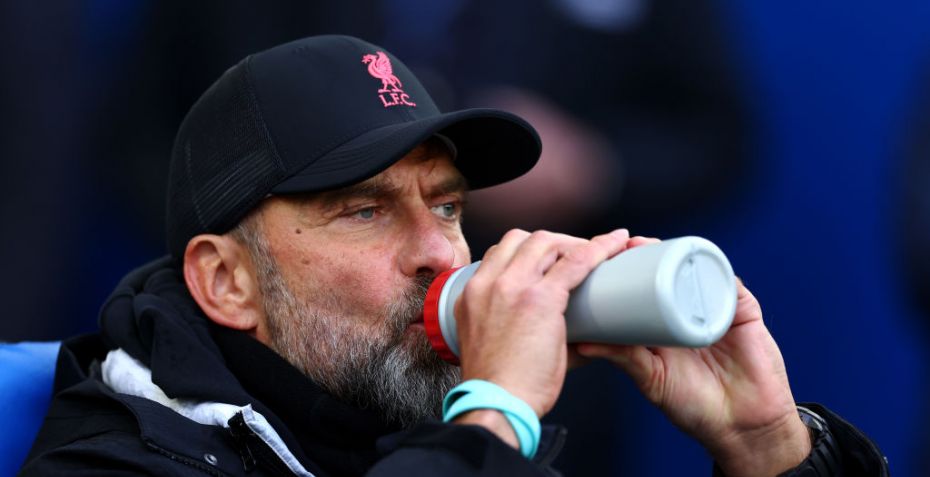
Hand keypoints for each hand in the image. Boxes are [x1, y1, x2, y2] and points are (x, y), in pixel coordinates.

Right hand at [453, 228, 630, 417]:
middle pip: (524, 239)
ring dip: (573, 243)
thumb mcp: (493, 345)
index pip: (500, 252)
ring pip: (548, 242)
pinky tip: (615, 245)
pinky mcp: (542, 299)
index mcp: (471, 294)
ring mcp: (514, 287)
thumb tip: (569, 334)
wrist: (496, 404)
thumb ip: (519, 330)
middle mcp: (488, 283)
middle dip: (553, 242)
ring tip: (595, 253)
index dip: (528, 250)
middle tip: (576, 256)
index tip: (549, 259)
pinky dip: (599, 249)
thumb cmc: (499, 386)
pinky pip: (576, 261)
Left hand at [577, 237, 810, 476]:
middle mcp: (688, 312)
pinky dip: (712, 268)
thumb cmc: (696, 407)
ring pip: (695, 271)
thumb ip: (623, 358)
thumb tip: (584, 344)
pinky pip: (728, 281)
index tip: (602, 260)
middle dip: (646, 254)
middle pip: (667, 272)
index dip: (625, 272)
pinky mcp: (743, 310)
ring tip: (649, 246)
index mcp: (664, 325)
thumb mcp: (651, 378)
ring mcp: (715, 308)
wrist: (743, 427)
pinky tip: (694, 260)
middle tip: (624, 245)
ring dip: (674, 253)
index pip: (642, 289)